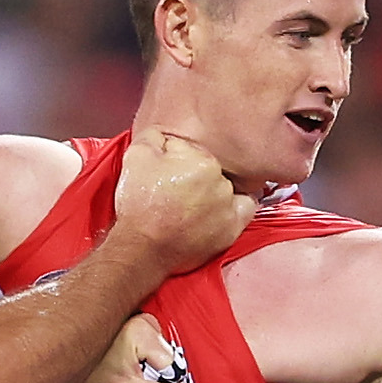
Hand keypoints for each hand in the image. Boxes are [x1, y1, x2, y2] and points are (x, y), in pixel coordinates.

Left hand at [69, 310, 194, 382]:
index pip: (174, 369)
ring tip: (123, 381)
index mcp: (143, 330)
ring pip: (161, 358)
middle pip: (170, 362)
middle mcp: (143, 319)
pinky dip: (141, 366)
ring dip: (149, 377)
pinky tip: (121, 371)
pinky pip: (150, 351)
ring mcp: (137, 321)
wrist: (54, 370)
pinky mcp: (130, 327)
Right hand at [109, 124, 255, 267]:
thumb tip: (166, 135)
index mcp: (203, 161)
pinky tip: (217, 211)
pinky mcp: (231, 230)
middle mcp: (222, 183)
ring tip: (193, 205)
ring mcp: (228, 208)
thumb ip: (155, 137)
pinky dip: (234, 207)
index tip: (166, 174)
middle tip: (176, 192)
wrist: (141, 248)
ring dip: (214, 193)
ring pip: (227, 188)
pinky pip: (245, 209)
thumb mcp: (136, 156)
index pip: (193, 152)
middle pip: (211, 171)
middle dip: (195, 177)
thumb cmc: (139, 206)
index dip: (176, 161)